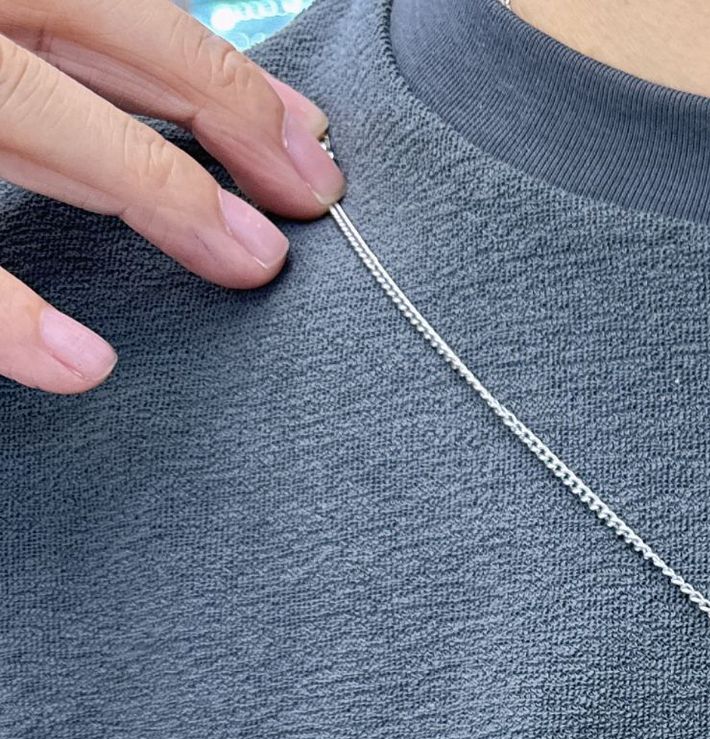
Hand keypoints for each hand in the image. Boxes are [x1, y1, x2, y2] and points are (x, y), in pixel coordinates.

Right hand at [0, 0, 342, 393]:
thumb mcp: (1, 44)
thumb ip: (68, 67)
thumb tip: (234, 127)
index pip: (107, 7)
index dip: (217, 76)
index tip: (311, 146)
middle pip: (83, 29)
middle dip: (213, 110)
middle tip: (311, 199)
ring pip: (22, 110)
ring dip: (147, 183)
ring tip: (249, 262)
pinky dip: (7, 313)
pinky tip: (85, 364)